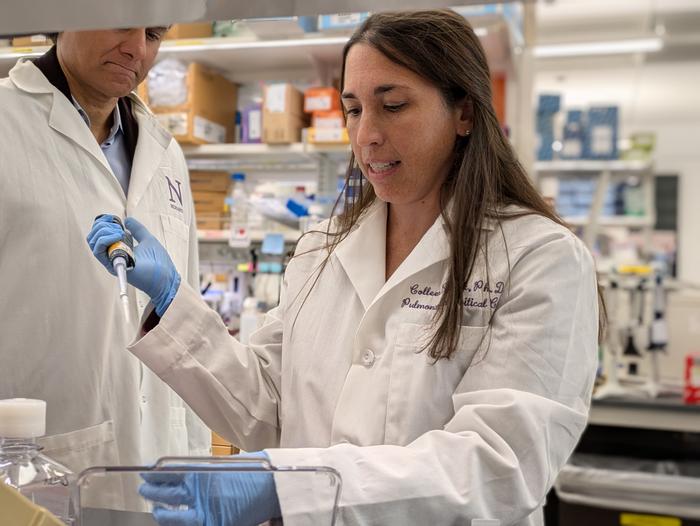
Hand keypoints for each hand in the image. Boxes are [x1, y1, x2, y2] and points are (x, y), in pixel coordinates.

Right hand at [87, 215, 179, 315]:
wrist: (166, 277)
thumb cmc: (159, 263)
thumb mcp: (147, 240)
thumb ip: (137, 230)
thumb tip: (127, 219)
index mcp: (119, 250)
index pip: (100, 235)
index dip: (103, 223)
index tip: (114, 218)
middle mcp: (113, 256)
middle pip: (94, 238)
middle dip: (102, 226)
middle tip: (118, 226)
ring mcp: (112, 261)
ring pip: (94, 243)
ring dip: (103, 232)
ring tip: (119, 232)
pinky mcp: (113, 266)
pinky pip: (99, 252)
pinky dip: (105, 240)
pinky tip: (119, 236)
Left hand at [139, 452, 280, 525]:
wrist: (272, 486)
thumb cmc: (254, 473)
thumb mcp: (225, 465)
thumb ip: (204, 471)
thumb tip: (185, 474)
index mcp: (201, 472)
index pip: (168, 473)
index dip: (155, 474)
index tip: (146, 473)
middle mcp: (199, 491)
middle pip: (165, 494)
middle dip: (151, 492)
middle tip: (144, 490)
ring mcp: (204, 510)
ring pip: (170, 515)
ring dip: (160, 511)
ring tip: (156, 508)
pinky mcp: (212, 523)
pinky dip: (178, 523)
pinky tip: (172, 520)